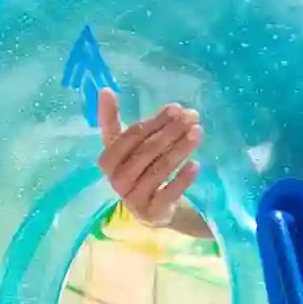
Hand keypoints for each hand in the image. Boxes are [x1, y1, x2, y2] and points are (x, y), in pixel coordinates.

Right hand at [95, 87, 202, 227]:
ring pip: (159, 169)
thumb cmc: (138, 170)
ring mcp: (134, 199)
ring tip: (197, 133)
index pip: (130, 137)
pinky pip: (168, 193)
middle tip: (192, 117)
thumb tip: (105, 90)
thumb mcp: (126, 146)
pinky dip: (182, 179)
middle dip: (171, 132)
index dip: (154, 121)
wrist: (153, 209)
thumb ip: (113, 121)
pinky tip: (196, 164)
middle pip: (146, 151)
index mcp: (108, 161)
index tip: (176, 108)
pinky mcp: (152, 213)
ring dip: (180, 149)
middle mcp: (117, 180)